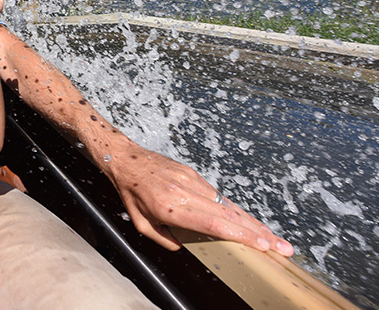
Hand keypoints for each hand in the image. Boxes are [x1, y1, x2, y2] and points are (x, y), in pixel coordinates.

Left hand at [104, 143, 293, 255]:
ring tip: (273, 238)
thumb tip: (184, 248)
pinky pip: (218, 195)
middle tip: (282, 248)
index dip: (240, 236)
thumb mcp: (140, 224)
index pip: (213, 225)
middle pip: (229, 216)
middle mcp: (185, 192)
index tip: (262, 245)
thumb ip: (163, 239)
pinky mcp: (193, 173)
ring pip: (228, 205)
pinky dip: (235, 209)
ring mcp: (191, 180)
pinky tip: (249, 221)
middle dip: (259, 233)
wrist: (125, 158)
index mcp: (170, 208)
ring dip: (252, 222)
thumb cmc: (130, 192)